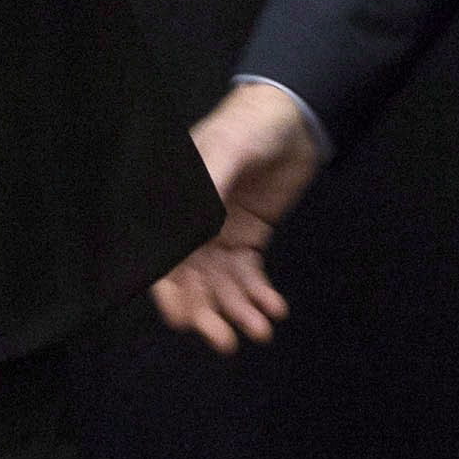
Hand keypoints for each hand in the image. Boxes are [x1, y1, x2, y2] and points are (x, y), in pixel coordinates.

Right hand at [149, 81, 322, 353]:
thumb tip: (188, 231)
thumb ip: (206, 189)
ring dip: (238, 310)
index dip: (170, 291)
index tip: (183, 320)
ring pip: (220, 285)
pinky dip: (259, 296)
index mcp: (172, 200)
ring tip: (260, 328)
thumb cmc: (249, 125)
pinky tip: (273, 308)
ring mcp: (217, 232)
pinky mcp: (246, 238)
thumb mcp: (225, 151)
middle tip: (226, 340)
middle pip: (190, 279)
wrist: (295, 118)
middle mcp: (190, 222)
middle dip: (208, 312)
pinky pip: (247, 276)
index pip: (164, 255)